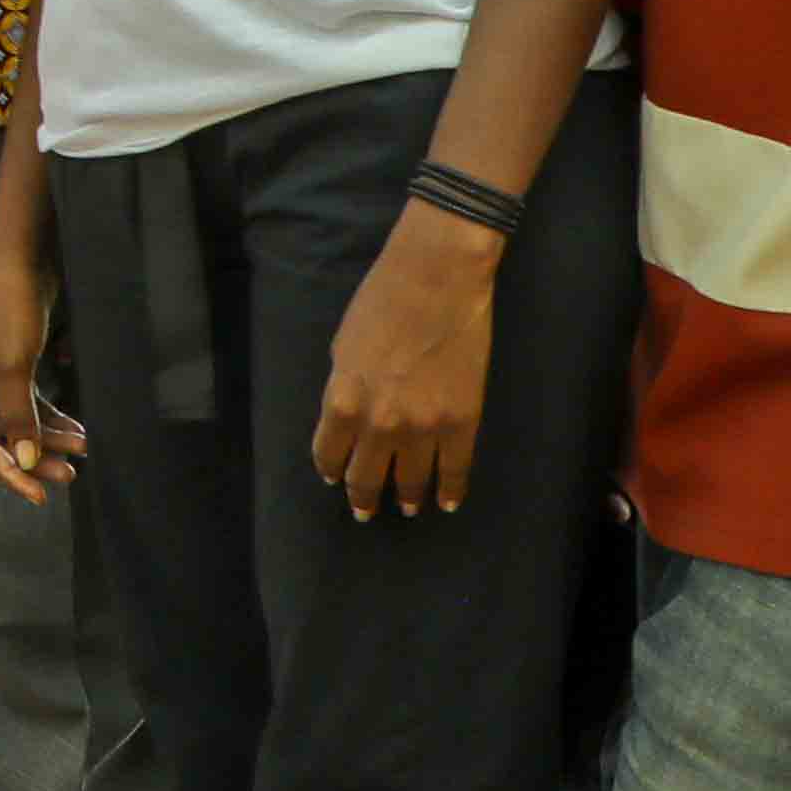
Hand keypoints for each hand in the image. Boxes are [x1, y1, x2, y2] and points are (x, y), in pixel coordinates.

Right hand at [0, 232, 72, 501]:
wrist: (24, 257)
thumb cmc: (9, 308)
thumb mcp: (13, 366)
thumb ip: (18, 417)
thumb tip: (26, 462)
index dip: (8, 473)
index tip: (39, 494)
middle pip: (0, 438)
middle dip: (34, 458)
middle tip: (70, 475)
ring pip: (20, 422)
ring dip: (49, 437)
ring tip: (83, 447)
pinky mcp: (15, 364)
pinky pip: (30, 403)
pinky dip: (52, 417)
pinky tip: (77, 428)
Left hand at [312, 213, 498, 520]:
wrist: (436, 280)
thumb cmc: (382, 302)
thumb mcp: (343, 347)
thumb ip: (343, 389)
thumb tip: (348, 417)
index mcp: (342, 402)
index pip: (329, 455)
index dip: (332, 471)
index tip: (336, 479)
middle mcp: (378, 424)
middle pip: (366, 476)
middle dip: (363, 496)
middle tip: (366, 509)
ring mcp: (423, 427)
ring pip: (409, 481)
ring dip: (404, 498)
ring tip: (405, 507)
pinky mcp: (461, 422)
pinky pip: (454, 470)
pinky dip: (450, 491)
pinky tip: (446, 502)